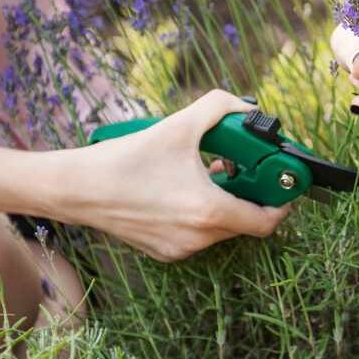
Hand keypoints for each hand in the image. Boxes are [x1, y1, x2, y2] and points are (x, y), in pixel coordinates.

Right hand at [54, 90, 289, 261]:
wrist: (77, 189)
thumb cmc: (125, 160)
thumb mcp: (178, 125)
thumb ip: (219, 107)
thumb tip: (246, 107)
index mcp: (208, 211)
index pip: (267, 221)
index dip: (281, 202)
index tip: (280, 182)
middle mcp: (197, 238)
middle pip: (244, 220)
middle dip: (249, 192)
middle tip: (240, 165)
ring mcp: (180, 249)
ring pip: (220, 226)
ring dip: (224, 200)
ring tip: (209, 168)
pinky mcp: (164, 251)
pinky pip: (197, 233)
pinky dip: (201, 211)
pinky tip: (185, 184)